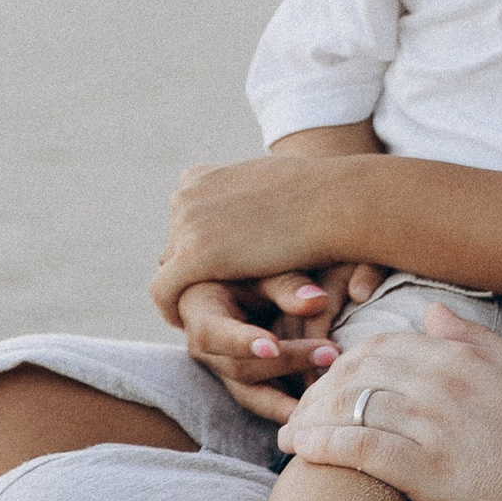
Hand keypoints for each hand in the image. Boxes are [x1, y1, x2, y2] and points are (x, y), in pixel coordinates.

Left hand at [154, 158, 372, 326]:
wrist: (336, 203)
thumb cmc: (317, 196)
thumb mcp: (267, 185)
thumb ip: (243, 201)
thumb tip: (242, 216)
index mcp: (199, 176)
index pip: (184, 220)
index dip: (198, 247)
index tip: (216, 269)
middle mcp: (186, 195)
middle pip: (175, 245)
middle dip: (194, 269)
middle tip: (217, 297)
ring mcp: (187, 224)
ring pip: (172, 269)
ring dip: (191, 290)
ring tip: (213, 311)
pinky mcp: (194, 257)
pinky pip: (165, 292)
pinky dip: (173, 309)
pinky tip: (189, 325)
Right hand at [181, 266, 386, 421]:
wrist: (244, 279)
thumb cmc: (252, 265)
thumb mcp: (263, 267)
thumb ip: (287, 284)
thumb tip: (319, 302)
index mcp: (200, 310)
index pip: (214, 332)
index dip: (242, 341)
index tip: (272, 346)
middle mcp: (205, 346)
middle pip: (238, 367)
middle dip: (285, 363)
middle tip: (330, 354)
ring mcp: (221, 367)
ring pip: (249, 393)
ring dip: (288, 397)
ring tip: (324, 401)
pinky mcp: (241, 381)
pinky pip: (262, 400)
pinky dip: (287, 407)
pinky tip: (316, 414)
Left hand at [277, 302, 501, 500]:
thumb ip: (477, 340)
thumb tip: (434, 314)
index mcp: (464, 358)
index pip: (384, 347)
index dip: (346, 366)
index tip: (329, 388)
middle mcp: (444, 383)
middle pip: (357, 372)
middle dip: (318, 391)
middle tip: (297, 415)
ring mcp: (435, 426)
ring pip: (351, 407)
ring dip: (310, 420)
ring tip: (287, 440)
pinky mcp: (431, 472)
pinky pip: (361, 449)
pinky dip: (324, 446)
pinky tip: (301, 454)